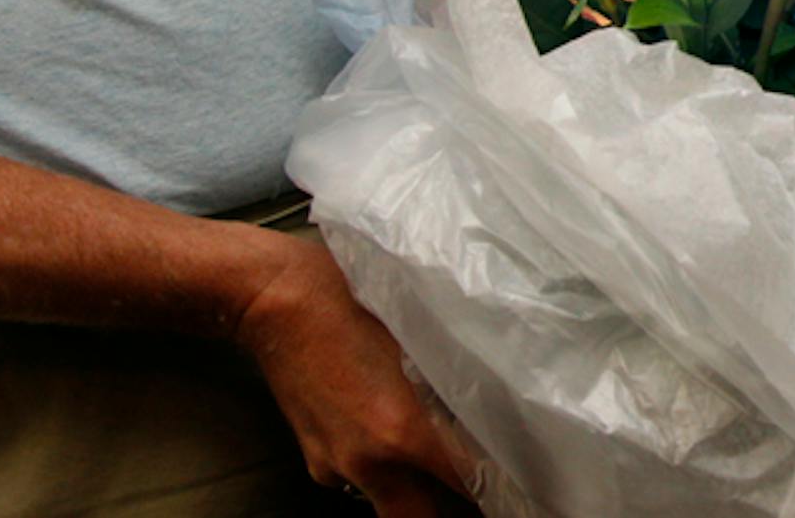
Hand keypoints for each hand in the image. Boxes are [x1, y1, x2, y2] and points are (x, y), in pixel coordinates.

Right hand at [231, 230, 476, 516]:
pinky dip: (384, 469)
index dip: (498, 484)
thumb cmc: (353, 301)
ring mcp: (335, 465)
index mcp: (401, 432)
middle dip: (452, 508)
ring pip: (389, 502)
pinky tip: (394, 436)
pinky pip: (359, 480)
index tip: (519, 478)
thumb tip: (498, 401)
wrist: (275, 298)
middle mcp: (367, 461)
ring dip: (418, 491)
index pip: (464, 484)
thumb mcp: (421, 336)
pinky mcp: (315, 459)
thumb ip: (457, 379)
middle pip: (420, 517)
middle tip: (485, 487)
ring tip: (445, 462)